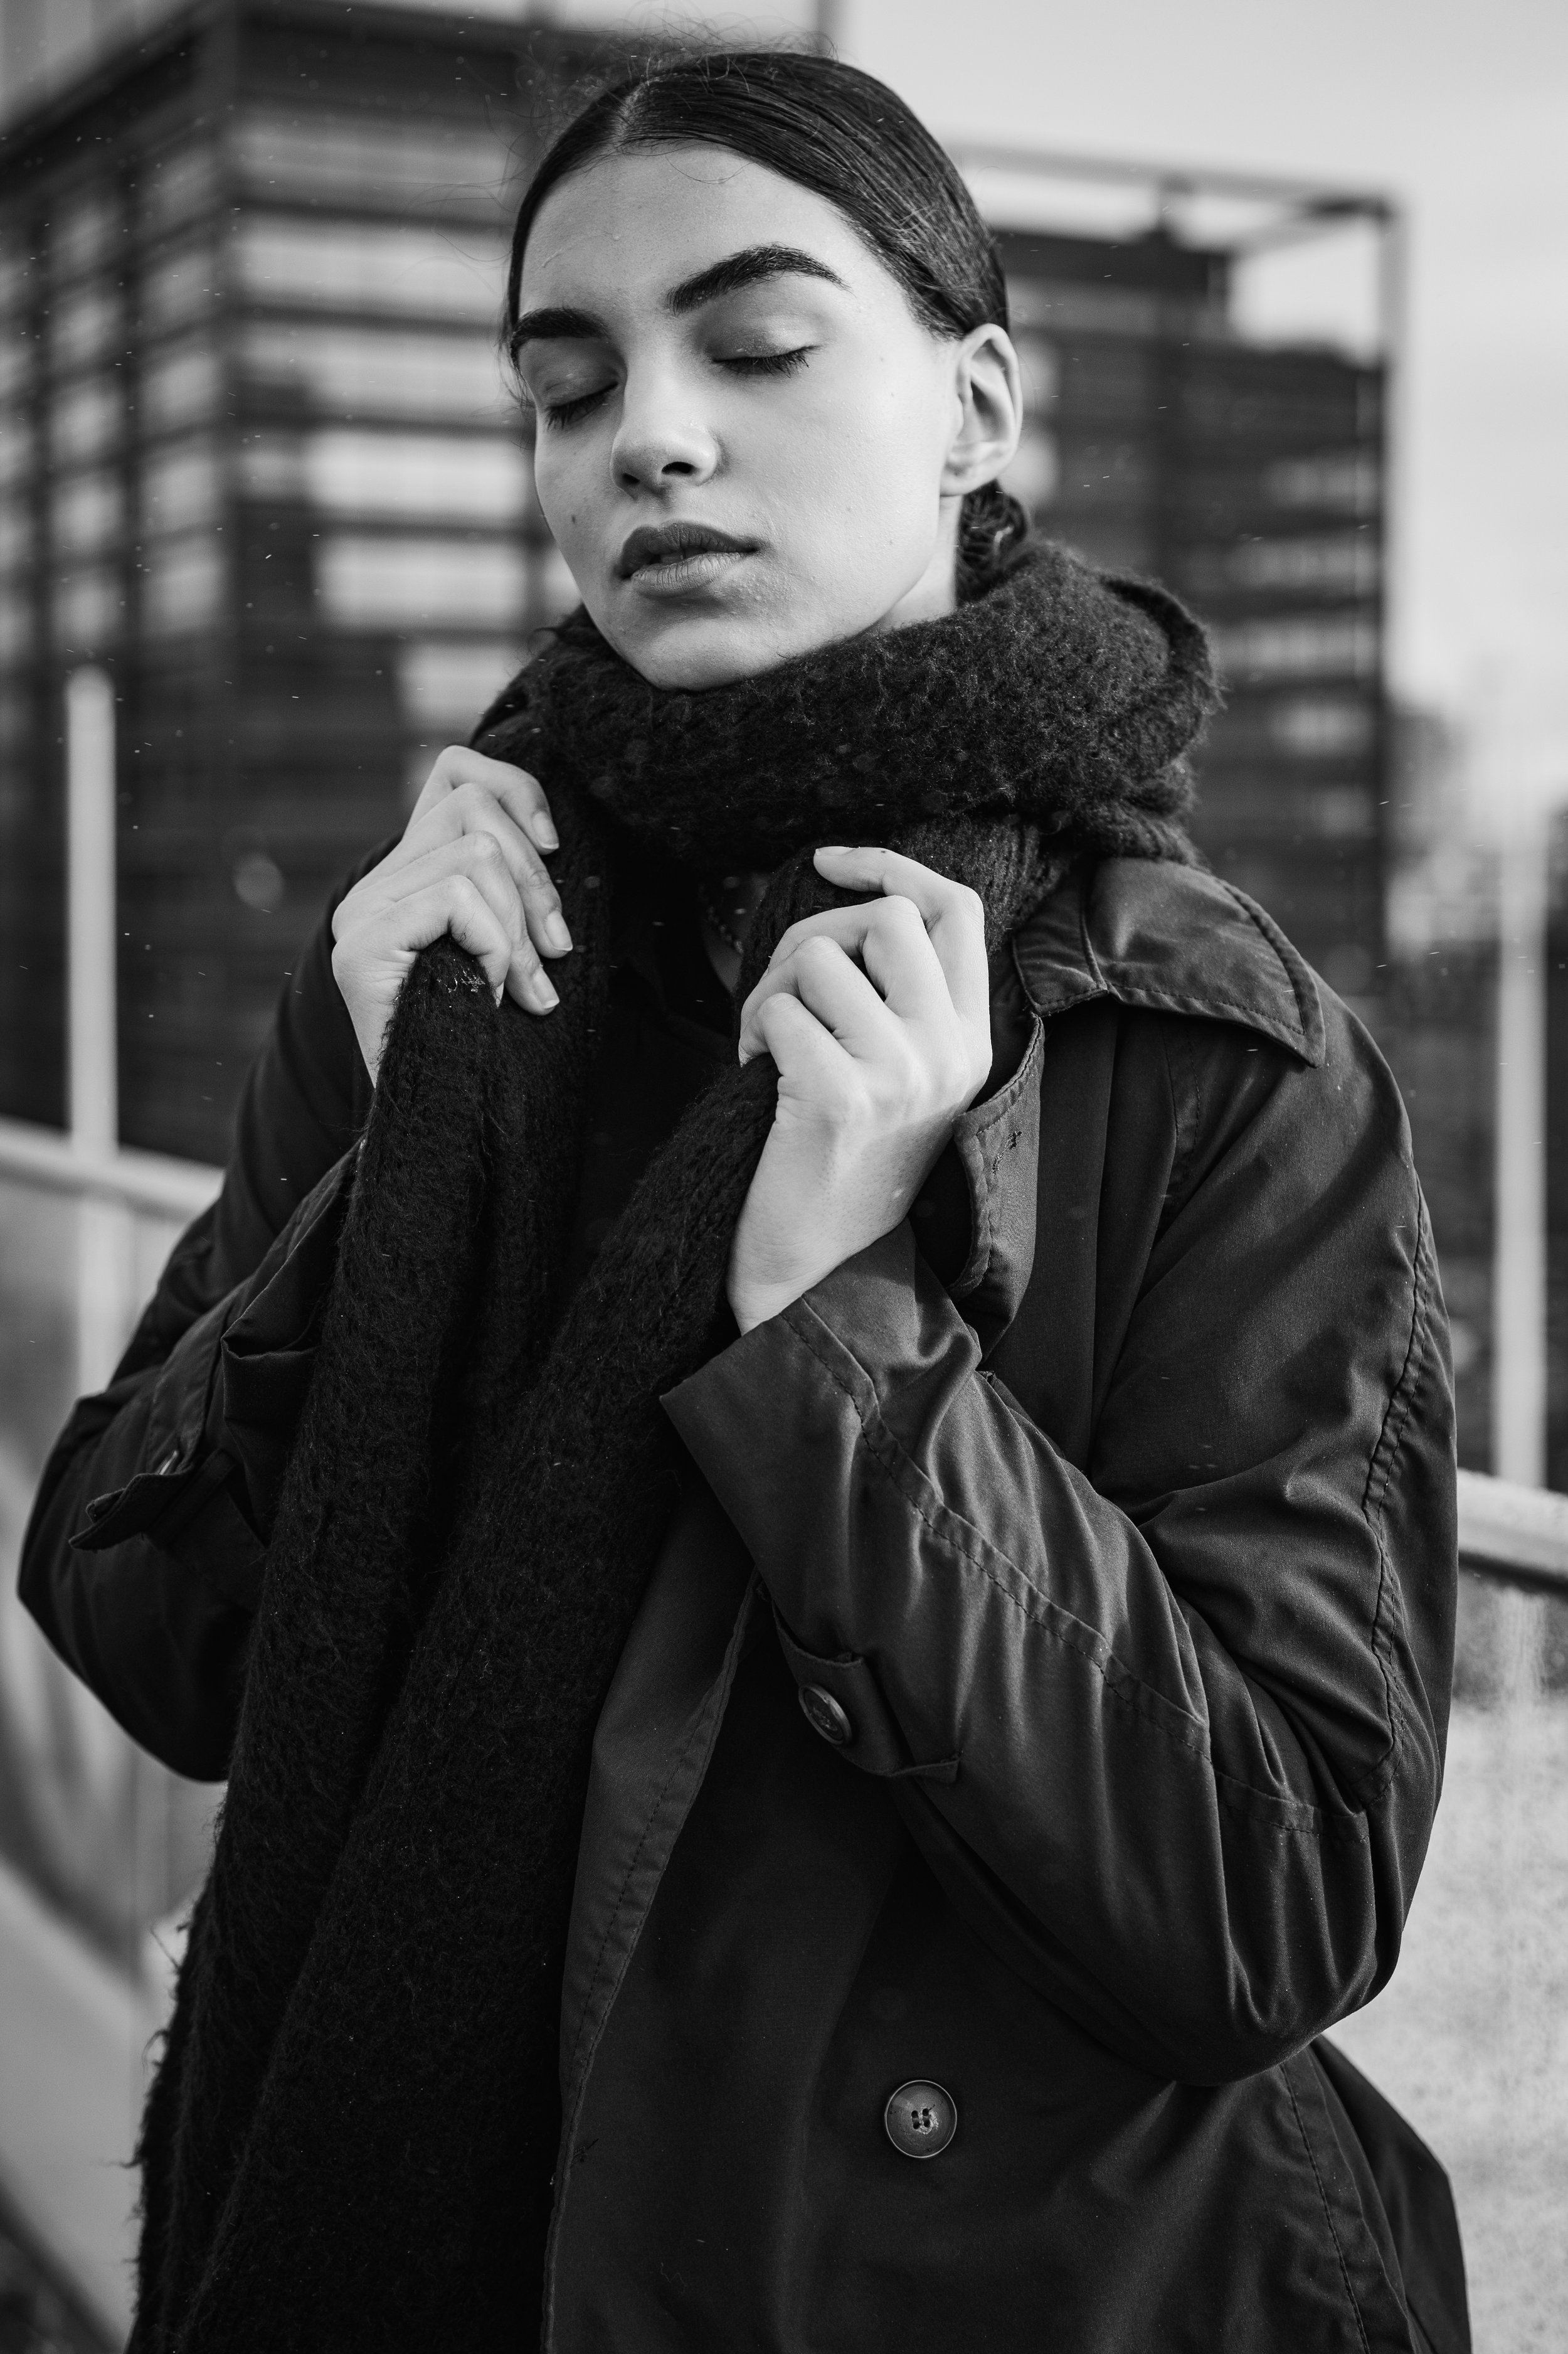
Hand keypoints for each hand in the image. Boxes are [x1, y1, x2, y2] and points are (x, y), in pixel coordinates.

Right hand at [330, 747, 568, 1082]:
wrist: (437, 1119)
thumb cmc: (483, 1038)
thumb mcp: (511, 944)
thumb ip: (509, 887)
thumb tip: (548, 837)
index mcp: (407, 874)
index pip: (455, 774)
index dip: (517, 791)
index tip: (555, 847)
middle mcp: (373, 885)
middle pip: (474, 811)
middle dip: (535, 882)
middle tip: (554, 955)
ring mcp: (362, 912)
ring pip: (475, 854)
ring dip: (516, 928)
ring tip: (519, 987)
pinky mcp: (362, 942)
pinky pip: (457, 900)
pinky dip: (493, 948)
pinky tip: (490, 996)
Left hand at [726, 847, 991, 1334]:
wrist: (814, 1266)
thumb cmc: (837, 1159)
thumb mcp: (895, 1072)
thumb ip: (896, 996)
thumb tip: (854, 900)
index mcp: (971, 1038)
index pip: (955, 910)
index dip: (892, 864)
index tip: (831, 860)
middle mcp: (951, 1051)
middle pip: (888, 917)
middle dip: (813, 934)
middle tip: (784, 991)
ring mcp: (904, 1074)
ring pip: (822, 957)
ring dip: (771, 989)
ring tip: (768, 1046)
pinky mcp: (845, 1097)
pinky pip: (780, 1009)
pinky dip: (752, 1033)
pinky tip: (758, 1080)